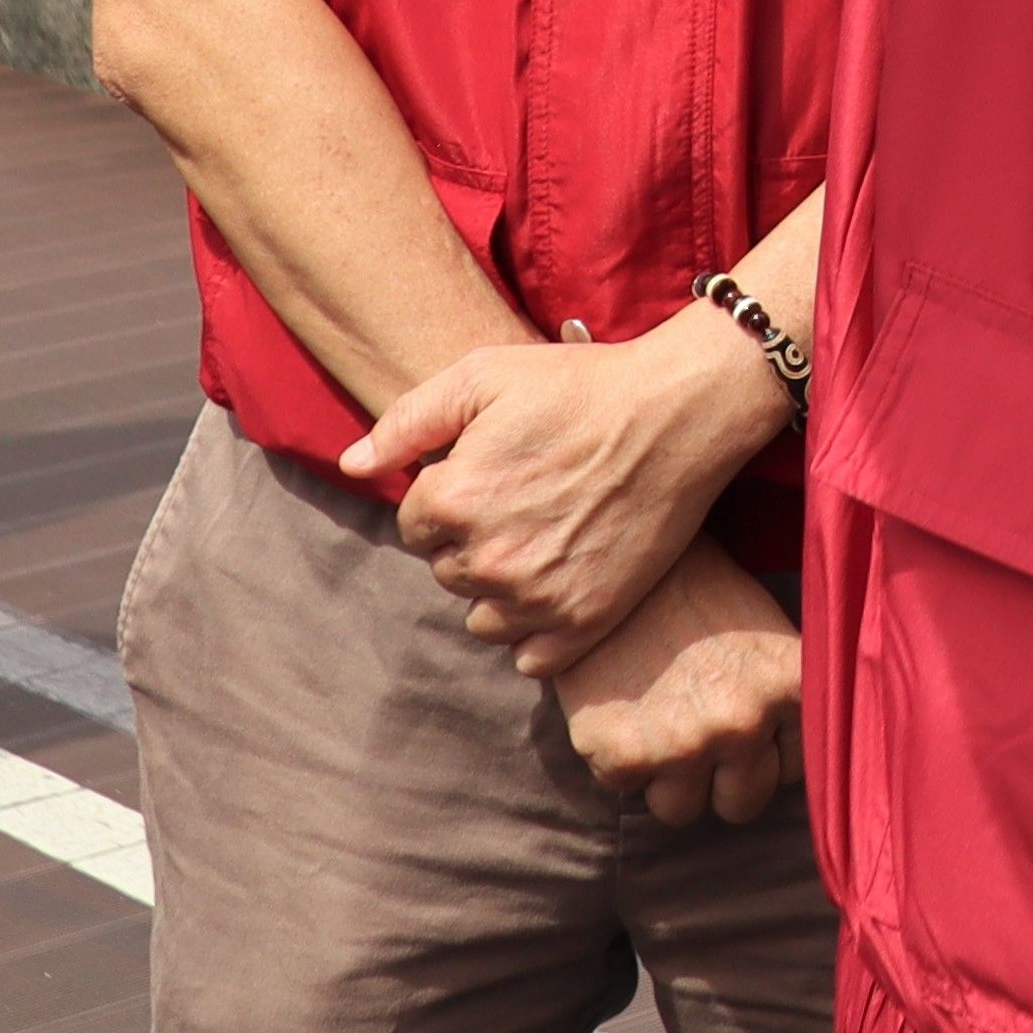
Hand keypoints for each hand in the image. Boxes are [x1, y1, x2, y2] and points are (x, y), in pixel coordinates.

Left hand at [350, 306, 789, 671]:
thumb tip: (352, 464)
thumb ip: (407, 423)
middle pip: (448, 571)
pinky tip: (561, 582)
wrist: (679, 413)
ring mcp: (537, 598)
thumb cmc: (580, 386)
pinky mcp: (585, 621)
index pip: (415, 525)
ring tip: (545, 538)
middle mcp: (487, 560)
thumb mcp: (485, 377)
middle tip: (526, 498)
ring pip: (482, 617)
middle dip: (473, 539)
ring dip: (501, 587)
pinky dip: (537, 629)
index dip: (450, 494)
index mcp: (453, 501)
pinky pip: (530, 656)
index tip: (494, 471)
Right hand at [550, 541, 801, 828]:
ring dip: (668, 776)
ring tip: (655, 718)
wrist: (611, 559)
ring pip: (683, 810)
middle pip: (744, 802)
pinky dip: (616, 756)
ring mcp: (683, 747)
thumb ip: (785, 693)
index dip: (768, 751)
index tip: (745, 726)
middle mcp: (744, 724)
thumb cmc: (694, 587)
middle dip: (721, 776)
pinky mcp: (622, 758)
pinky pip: (624, 787)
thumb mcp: (765, 626)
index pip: (798, 769)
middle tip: (696, 729)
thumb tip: (791, 754)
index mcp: (791, 687)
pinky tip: (617, 702)